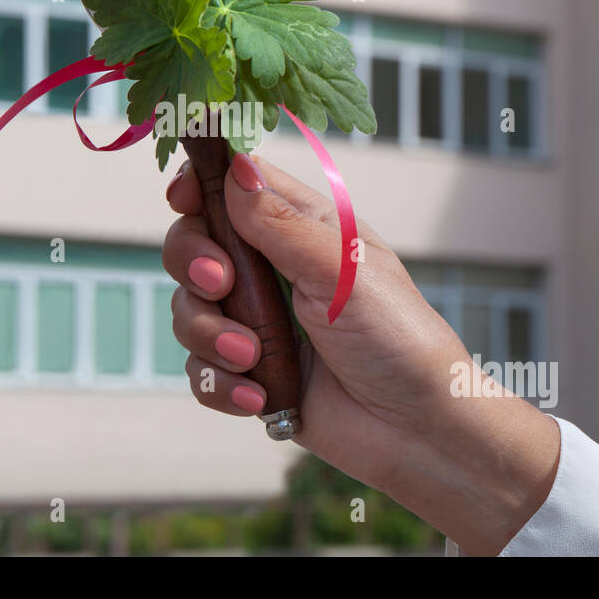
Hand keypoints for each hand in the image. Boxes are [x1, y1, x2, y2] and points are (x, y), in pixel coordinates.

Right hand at [163, 151, 560, 554]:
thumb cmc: (399, 337)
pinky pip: (201, 369)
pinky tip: (258, 398)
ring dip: (211, 335)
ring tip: (253, 358)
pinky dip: (220, 384)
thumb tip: (234, 168)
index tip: (182, 197)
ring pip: (189, 309)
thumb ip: (279, 222)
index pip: (233, 185)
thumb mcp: (340, 269)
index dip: (199, 183)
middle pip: (193, 242)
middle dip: (194, 264)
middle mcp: (272, 269)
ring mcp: (258, 322)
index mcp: (301, 227)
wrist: (416, 430)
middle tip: (221, 285)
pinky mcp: (250, 372)